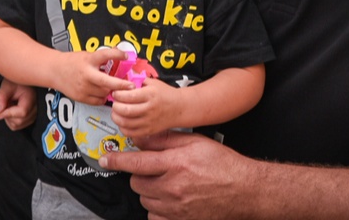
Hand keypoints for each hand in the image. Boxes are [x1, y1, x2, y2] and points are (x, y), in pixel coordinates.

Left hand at [0, 79, 36, 130]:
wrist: (21, 84)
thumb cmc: (14, 83)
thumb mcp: (6, 86)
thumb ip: (1, 97)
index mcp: (31, 98)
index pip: (22, 112)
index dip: (9, 113)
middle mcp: (35, 108)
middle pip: (19, 121)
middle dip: (7, 115)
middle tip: (4, 104)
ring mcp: (34, 115)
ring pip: (17, 125)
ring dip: (8, 118)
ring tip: (9, 106)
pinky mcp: (30, 119)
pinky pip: (17, 126)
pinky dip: (10, 120)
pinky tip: (11, 110)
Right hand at [56, 47, 135, 104]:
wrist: (55, 71)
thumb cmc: (72, 62)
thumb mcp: (87, 55)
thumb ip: (102, 58)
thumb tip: (120, 55)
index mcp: (88, 60)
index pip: (105, 55)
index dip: (117, 54)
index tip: (126, 56)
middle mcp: (86, 74)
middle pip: (107, 81)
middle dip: (121, 85)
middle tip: (132, 86)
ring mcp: (83, 87)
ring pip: (104, 92)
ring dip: (110, 90)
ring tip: (110, 85)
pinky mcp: (81, 97)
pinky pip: (98, 100)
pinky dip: (103, 97)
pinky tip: (101, 91)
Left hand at [100, 130, 249, 219]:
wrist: (243, 190)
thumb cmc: (221, 163)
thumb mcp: (193, 142)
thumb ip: (164, 139)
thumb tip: (139, 137)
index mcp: (175, 163)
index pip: (136, 162)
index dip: (116, 161)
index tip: (105, 160)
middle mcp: (173, 187)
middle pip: (137, 183)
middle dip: (139, 175)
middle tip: (153, 169)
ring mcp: (176, 208)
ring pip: (145, 200)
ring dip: (148, 191)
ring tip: (165, 183)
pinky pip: (154, 218)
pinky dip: (156, 210)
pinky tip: (167, 201)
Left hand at [110, 77, 179, 136]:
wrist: (179, 108)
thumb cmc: (165, 93)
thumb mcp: (153, 82)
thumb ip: (138, 80)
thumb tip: (122, 79)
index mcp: (150, 95)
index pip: (128, 96)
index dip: (117, 94)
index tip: (115, 92)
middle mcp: (149, 109)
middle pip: (125, 110)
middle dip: (115, 106)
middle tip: (114, 102)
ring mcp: (149, 122)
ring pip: (125, 123)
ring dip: (116, 117)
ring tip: (116, 111)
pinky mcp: (148, 131)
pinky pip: (130, 133)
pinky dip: (122, 127)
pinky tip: (122, 121)